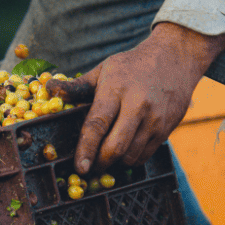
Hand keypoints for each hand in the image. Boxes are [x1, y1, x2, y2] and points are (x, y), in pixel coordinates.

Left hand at [47, 23, 223, 171]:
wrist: (175, 58)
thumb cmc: (132, 65)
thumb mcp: (103, 70)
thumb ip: (77, 86)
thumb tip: (48, 89)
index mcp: (116, 90)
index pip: (97, 124)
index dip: (86, 149)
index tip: (79, 167)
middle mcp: (138, 106)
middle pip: (116, 147)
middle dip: (100, 162)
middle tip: (90, 167)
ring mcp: (155, 119)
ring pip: (131, 156)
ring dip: (116, 162)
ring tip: (107, 155)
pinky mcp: (167, 128)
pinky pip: (146, 154)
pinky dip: (132, 158)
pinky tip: (125, 149)